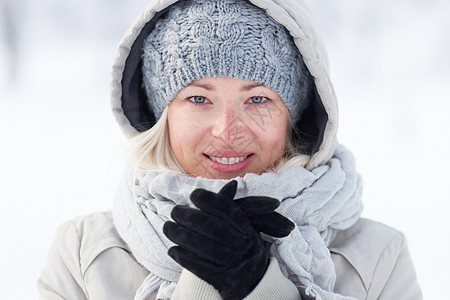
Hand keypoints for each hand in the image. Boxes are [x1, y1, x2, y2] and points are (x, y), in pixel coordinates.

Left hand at [163, 180, 293, 299]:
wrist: (253, 279)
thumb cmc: (241, 244)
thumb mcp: (242, 225)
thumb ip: (231, 207)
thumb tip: (232, 184)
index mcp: (245, 227)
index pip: (228, 210)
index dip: (210, 200)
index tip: (194, 194)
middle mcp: (240, 244)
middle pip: (212, 227)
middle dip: (189, 217)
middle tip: (175, 211)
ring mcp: (231, 262)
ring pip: (202, 247)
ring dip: (180, 236)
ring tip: (167, 227)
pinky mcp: (221, 279)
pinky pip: (199, 267)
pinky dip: (183, 257)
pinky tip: (172, 249)